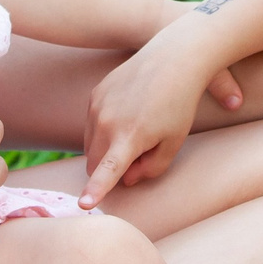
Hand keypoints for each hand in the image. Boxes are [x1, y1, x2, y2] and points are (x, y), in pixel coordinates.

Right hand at [80, 37, 211, 208]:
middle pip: (94, 163)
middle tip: (138, 155)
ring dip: (104, 149)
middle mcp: (107, 121)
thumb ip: (151, 168)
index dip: (95, 190)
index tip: (83, 205)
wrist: (173, 57)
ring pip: (90, 144)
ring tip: (136, 128)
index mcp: (130, 137)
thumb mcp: (174, 141)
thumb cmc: (179, 103)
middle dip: (108, 169)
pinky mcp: (95, 94)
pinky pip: (91, 124)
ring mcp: (97, 106)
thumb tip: (126, 178)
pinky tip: (128, 113)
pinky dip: (103, 129)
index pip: (108, 171)